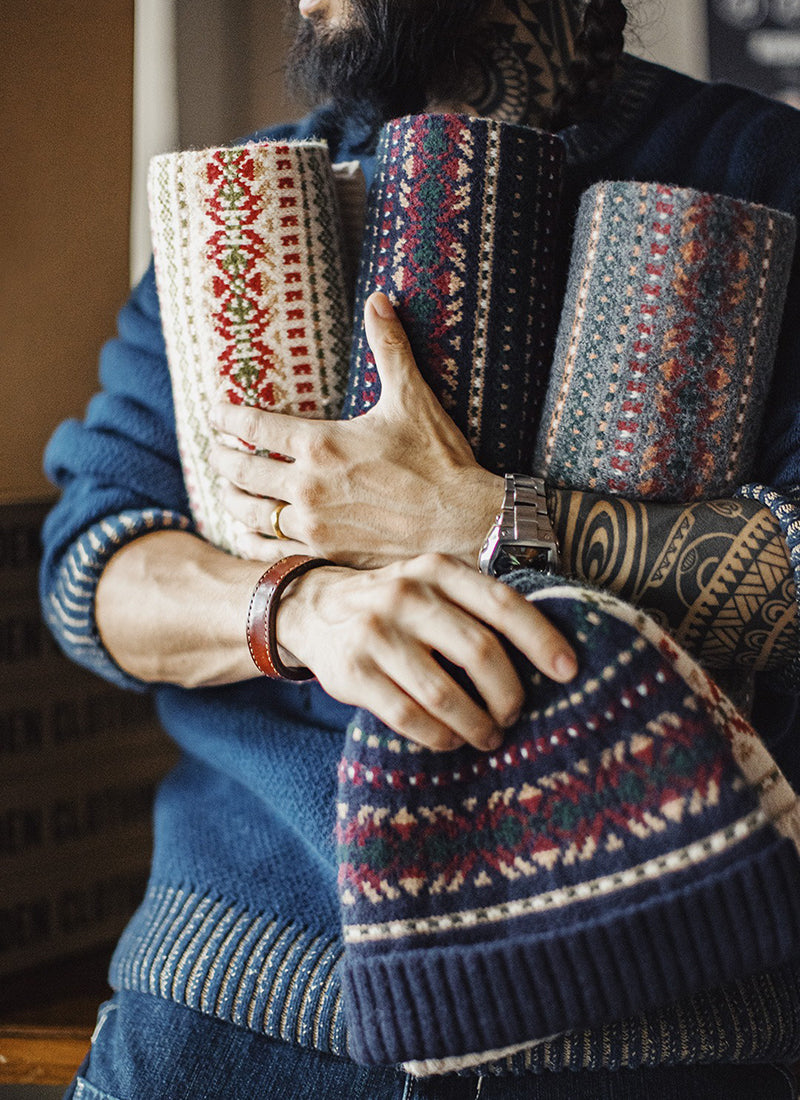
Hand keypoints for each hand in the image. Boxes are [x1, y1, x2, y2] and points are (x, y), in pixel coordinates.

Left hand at [210, 292, 503, 568]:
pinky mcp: (326, 554)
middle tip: (215, 451)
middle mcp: (306, 486)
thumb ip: (389, 347)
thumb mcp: (412, 398)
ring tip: (228, 489)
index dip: (227, 417)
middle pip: (240, 471)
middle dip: (221, 457)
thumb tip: (379, 297)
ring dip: (232, 498)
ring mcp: (313, 525)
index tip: (216, 413)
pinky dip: (254, 539)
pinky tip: (253, 532)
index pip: (252, 425)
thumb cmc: (439, 459)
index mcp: (320, 444)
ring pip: (249, 513)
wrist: (464, 522)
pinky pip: (272, 549)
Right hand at [277, 553, 577, 752]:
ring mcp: (376, 633)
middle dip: (509, 693)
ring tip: (489, 735)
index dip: (541, 639)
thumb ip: (476, 607)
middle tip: (515, 714)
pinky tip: (451, 739)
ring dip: (476, 723)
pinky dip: (439, 736)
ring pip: (445, 693)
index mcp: (438, 570)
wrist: (313, 608)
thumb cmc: (396, 606)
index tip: (568, 671)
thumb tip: (545, 655)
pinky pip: (409, 717)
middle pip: (480, 652)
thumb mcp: (433, 585)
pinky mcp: (354, 673)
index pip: (502, 604)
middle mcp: (407, 595)